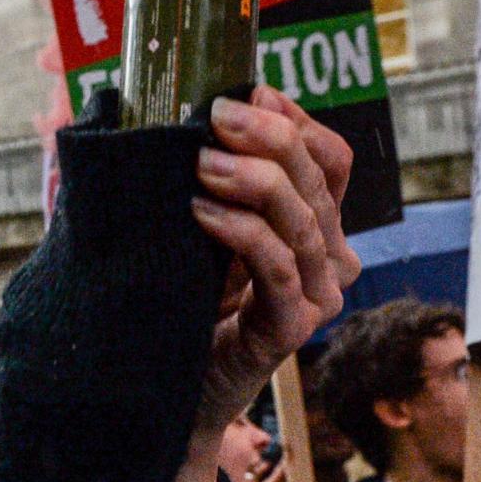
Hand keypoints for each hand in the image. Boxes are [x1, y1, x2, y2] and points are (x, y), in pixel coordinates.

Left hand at [188, 88, 358, 442]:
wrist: (158, 388)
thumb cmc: (173, 300)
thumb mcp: (186, 227)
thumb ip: (190, 177)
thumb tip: (151, 111)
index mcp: (312, 224)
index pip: (330, 160)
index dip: (297, 121)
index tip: (247, 92)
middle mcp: (326, 258)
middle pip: (317, 183)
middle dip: (270, 139)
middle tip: (216, 119)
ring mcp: (313, 297)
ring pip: (303, 223)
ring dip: (253, 182)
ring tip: (199, 164)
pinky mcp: (288, 330)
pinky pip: (278, 270)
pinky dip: (244, 233)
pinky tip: (201, 212)